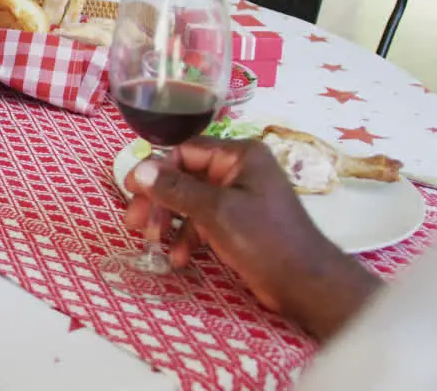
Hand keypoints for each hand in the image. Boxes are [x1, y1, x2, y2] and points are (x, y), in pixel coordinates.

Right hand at [125, 137, 380, 338]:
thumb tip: (139, 170)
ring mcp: (239, 198)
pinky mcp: (237, 224)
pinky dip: (188, 237)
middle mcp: (239, 171)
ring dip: (169, 221)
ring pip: (190, 201)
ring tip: (152, 242)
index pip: (185, 151)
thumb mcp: (215, 211)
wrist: (306, 285)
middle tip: (135, 222)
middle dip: (159, 201)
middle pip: (184, 176)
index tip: (131, 191)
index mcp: (240, 156)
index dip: (156, 170)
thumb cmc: (264, 239)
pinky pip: (202, 222)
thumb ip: (175, 189)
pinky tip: (179, 258)